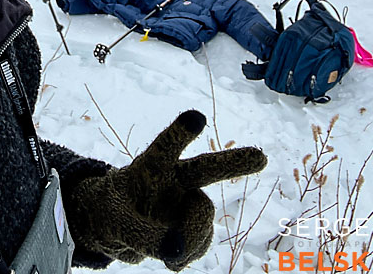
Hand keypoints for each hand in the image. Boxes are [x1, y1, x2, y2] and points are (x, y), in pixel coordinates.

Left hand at [69, 109, 266, 269]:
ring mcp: (187, 201)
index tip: (196, 116)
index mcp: (152, 165)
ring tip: (169, 250)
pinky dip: (189, 253)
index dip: (181, 131)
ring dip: (189, 238)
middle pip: (207, 167)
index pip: (166, 146)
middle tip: (260, 156)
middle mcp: (175, 178)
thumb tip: (177, 251)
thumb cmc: (112, 212)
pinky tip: (174, 256)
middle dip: (234, 163)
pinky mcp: (193, 225)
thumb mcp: (115, 221)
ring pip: (203, 218)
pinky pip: (202, 241)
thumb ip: (143, 235)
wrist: (116, 225)